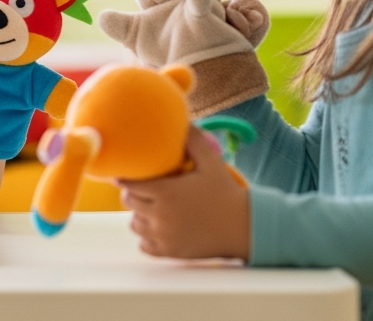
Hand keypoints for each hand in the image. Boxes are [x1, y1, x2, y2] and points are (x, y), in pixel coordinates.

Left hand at [117, 129, 250, 259]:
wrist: (245, 227)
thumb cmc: (226, 193)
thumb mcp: (212, 163)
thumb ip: (194, 140)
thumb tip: (183, 120)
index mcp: (166, 192)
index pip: (129, 184)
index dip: (127, 179)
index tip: (130, 175)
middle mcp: (161, 216)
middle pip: (129, 203)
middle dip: (134, 195)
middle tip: (146, 190)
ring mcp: (164, 236)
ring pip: (134, 224)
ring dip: (140, 216)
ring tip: (154, 208)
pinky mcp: (170, 252)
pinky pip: (144, 245)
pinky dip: (147, 237)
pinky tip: (160, 228)